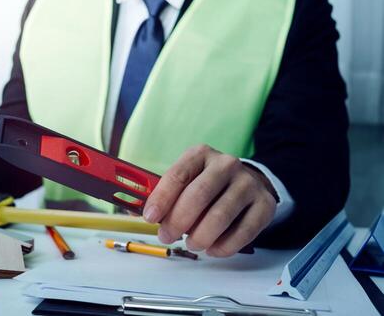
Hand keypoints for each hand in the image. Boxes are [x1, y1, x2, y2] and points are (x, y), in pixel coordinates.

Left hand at [143, 145, 276, 256]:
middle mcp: (226, 164)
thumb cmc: (205, 185)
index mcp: (200, 154)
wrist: (248, 183)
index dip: (161, 198)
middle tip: (166, 236)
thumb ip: (164, 195)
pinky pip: (244, 231)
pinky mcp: (265, 205)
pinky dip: (225, 246)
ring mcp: (248, 184)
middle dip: (178, 221)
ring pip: (221, 215)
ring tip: (192, 244)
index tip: (150, 218)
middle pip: (199, 195)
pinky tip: (213, 249)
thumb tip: (138, 212)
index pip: (177, 175)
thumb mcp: (184, 181)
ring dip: (201, 236)